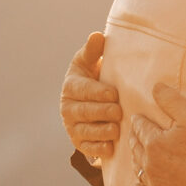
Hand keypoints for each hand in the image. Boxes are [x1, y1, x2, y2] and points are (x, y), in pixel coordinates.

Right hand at [60, 33, 120, 165]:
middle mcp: (68, 108)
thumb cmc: (94, 76)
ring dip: (101, 132)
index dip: (96, 93)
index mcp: (71, 87)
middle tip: (118, 111)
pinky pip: (88, 148)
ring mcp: (73, 127)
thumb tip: (97, 36)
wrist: (91, 100)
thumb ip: (93, 51)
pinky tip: (111, 147)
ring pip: (86, 131)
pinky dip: (98, 149)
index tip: (113, 94)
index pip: (82, 90)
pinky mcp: (80, 143)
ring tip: (116, 130)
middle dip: (101, 112)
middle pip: (83, 112)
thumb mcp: (90, 62)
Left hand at [129, 84, 185, 185]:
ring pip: (137, 168)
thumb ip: (171, 100)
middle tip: (135, 132)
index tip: (137, 117)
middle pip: (135, 147)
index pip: (140, 127)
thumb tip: (155, 87)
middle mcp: (149, 165)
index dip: (139, 120)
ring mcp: (155, 185)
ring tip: (137, 152)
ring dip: (136, 158)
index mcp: (154, 143)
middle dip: (135, 137)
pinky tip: (139, 184)